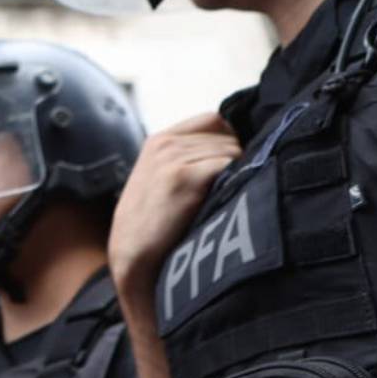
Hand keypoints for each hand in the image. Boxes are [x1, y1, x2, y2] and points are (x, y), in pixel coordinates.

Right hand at [109, 112, 242, 297]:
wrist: (134, 257)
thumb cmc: (155, 225)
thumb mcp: (161, 178)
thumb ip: (190, 157)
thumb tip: (243, 148)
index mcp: (159, 140)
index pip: (214, 120)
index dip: (230, 140)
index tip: (228, 168)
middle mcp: (165, 143)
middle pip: (228, 135)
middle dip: (235, 159)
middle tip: (226, 190)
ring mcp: (173, 158)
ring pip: (233, 150)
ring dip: (237, 174)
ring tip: (222, 199)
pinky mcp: (184, 177)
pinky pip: (230, 166)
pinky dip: (235, 183)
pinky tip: (223, 203)